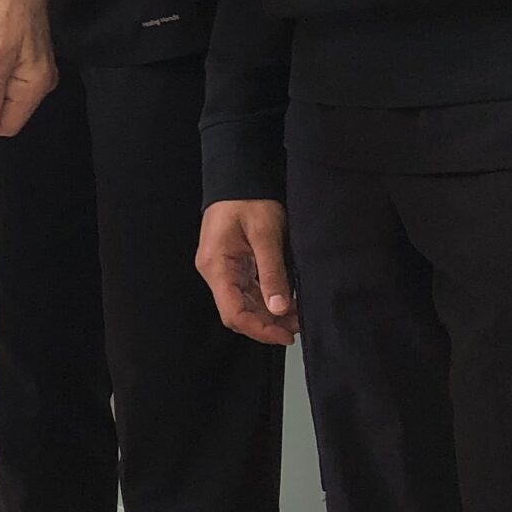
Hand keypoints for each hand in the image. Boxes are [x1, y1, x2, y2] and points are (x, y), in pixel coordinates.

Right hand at [196, 198, 297, 344]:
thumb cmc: (250, 200)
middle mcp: (214, 271)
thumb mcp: (265, 235)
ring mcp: (221, 268)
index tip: (285, 335)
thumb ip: (272, 272)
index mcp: (216, 266)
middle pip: (237, 312)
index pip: (233, 312)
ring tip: (296, 316)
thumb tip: (279, 308)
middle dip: (266, 324)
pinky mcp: (231, 264)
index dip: (258, 329)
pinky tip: (285, 302)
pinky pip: (246, 291)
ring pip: (243, 303)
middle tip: (297, 327)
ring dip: (268, 314)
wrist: (239, 176)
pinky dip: (265, 300)